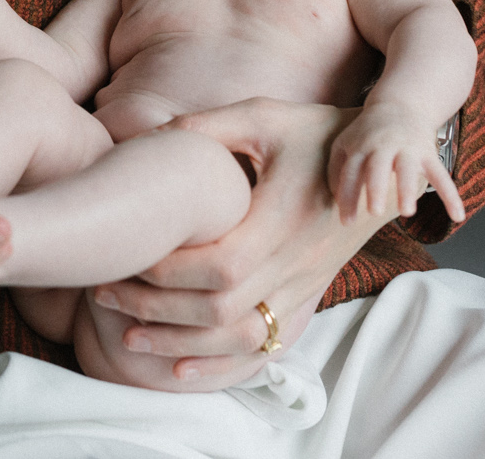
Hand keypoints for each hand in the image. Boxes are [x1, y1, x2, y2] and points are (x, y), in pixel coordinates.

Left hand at [90, 99, 389, 382]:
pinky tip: (180, 370)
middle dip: (155, 308)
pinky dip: (220, 365)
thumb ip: (209, 126)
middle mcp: (293, 263)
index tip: (124, 255)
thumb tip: (152, 135)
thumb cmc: (316, 133)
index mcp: (281, 220)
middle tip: (105, 293)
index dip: (166, 269)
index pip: (217, 265)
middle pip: (219, 308)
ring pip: (238, 337)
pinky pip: (263, 347)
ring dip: (179, 342)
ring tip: (127, 335)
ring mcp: (302, 287)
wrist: (379, 165)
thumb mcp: (264, 116)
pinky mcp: (304, 298)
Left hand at [328, 100, 465, 222]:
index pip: (351, 172)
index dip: (348, 197)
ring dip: (408, 189)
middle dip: (376, 187)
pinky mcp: (428, 154)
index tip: (346, 222)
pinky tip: (458, 216)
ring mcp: (407, 149)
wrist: (399, 105)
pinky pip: (441, 176)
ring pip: (408, 170)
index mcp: (360, 146)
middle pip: (378, 166)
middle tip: (374, 212)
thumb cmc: (367, 132)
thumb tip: (335, 199)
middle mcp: (383, 147)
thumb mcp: (345, 143)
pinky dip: (451, 196)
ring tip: (407, 212)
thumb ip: (335, 169)